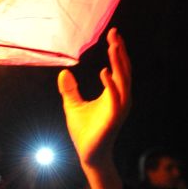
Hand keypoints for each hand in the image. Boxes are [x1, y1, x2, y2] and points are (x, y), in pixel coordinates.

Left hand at [57, 28, 131, 173]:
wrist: (88, 154)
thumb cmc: (84, 131)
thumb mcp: (73, 105)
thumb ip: (70, 89)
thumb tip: (64, 72)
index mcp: (113, 93)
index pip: (118, 68)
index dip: (116, 51)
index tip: (112, 34)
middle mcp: (120, 98)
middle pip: (124, 70)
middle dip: (120, 51)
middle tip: (114, 33)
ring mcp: (119, 108)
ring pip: (123, 81)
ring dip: (119, 64)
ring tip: (113, 47)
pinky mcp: (114, 118)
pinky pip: (115, 99)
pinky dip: (111, 85)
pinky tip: (104, 72)